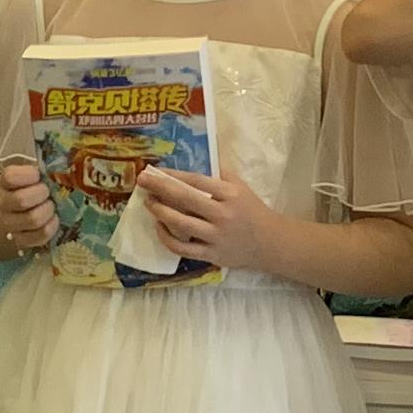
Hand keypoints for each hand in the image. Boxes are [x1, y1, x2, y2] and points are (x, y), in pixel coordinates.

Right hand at [0, 157, 58, 255]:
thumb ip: (46, 167)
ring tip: (53, 206)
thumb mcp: (37, 172)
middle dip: (42, 194)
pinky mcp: (21, 240)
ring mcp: (10, 223)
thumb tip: (70, 161)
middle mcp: (3, 203)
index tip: (39, 175)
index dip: (29, 175)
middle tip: (49, 192)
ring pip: (32, 219)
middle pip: (21, 200)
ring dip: (48, 211)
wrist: (26, 209)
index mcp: (6, 182)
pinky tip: (54, 219)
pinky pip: (39, 236)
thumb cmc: (37, 185)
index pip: (11, 177)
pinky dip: (51, 227)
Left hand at [133, 166, 279, 276]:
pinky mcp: (211, 255)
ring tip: (149, 203)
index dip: (174, 175)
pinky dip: (167, 238)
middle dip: (160, 188)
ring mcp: (216, 237)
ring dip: (160, 212)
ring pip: (181, 224)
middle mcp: (222, 215)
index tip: (156, 170)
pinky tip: (159, 227)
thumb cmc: (252, 211)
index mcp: (230, 194)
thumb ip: (221, 173)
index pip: (196, 181)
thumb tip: (200, 157)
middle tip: (142, 181)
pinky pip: (183, 248)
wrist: (270, 243)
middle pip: (185, 199)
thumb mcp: (241, 187)